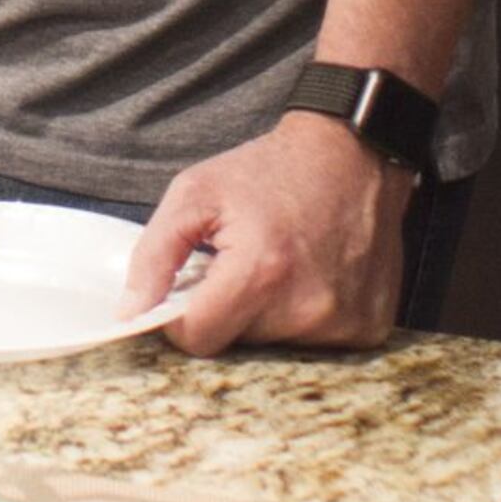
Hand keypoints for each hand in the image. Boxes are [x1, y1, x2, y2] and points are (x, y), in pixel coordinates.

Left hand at [125, 113, 410, 352]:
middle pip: (239, 344)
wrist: (352, 153)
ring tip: (283, 265)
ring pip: (278, 347)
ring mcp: (345, 322)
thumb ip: (153, 256)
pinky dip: (308, 319)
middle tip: (245, 264)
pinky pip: (320, 346)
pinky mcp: (370, 327)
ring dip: (271, 316)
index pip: (199, 339)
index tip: (196, 285)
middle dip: (231, 311)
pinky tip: (314, 275)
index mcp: (260, 272)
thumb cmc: (270, 170)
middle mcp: (307, 307)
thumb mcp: (195, 193)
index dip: (185, 316)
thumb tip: (130, 314)